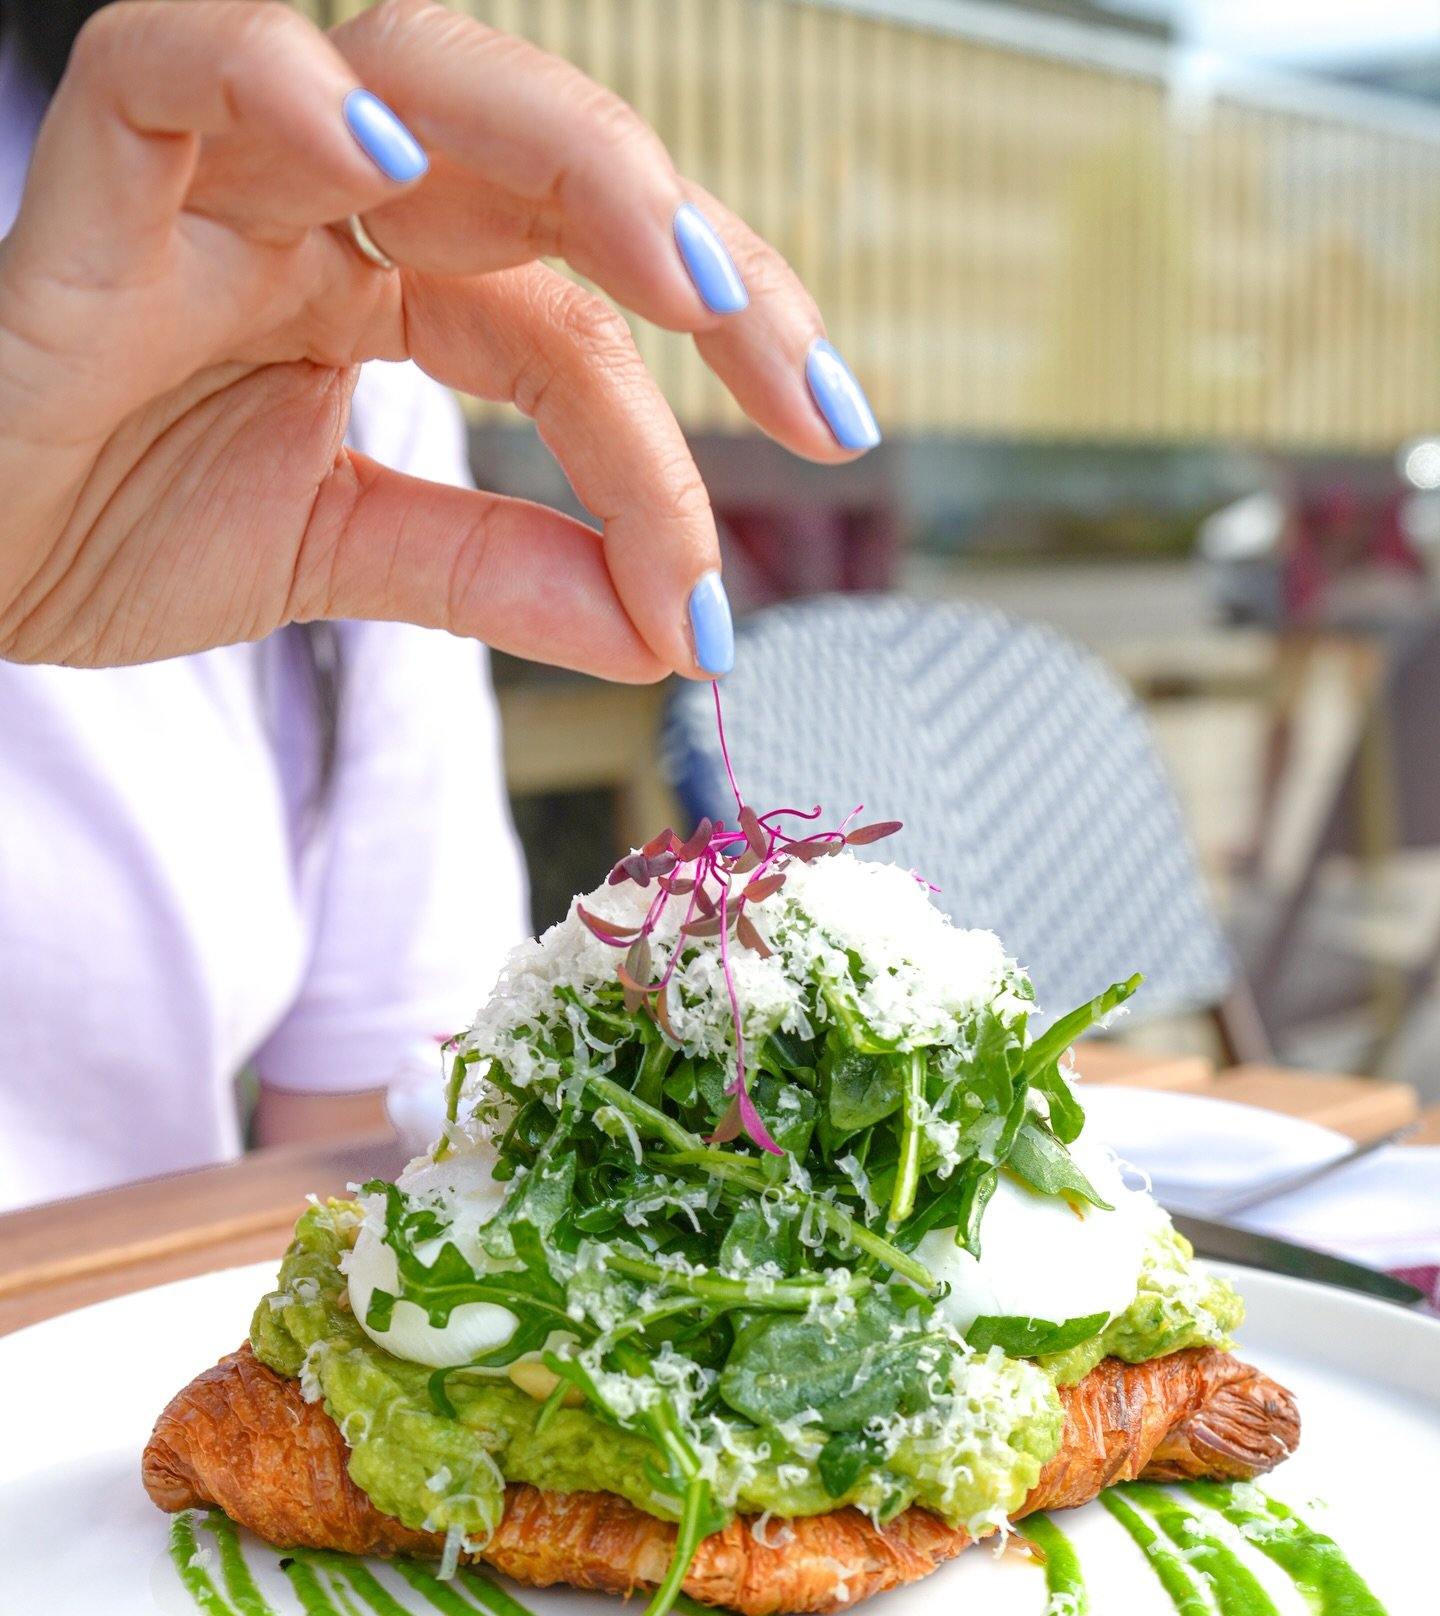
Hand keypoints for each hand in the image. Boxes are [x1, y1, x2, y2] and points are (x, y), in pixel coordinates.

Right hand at [0, 0, 878, 681]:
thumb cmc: (114, 524)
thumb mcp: (342, 554)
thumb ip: (496, 575)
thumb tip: (668, 636)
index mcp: (397, 286)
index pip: (579, 321)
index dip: (684, 422)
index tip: (775, 530)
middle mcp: (335, 208)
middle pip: (551, 175)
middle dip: (702, 261)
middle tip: (810, 390)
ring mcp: (229, 175)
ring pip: (423, 77)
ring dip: (580, 166)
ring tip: (693, 285)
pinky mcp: (104, 168)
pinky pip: (187, 61)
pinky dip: (281, 86)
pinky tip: (385, 164)